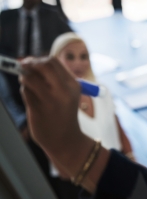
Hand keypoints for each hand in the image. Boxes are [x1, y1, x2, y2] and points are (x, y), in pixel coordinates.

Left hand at [19, 57, 95, 178]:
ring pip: (30, 78)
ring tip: (27, 84)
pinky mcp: (38, 109)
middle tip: (22, 66)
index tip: (30, 62)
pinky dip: (24, 91)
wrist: (66, 139)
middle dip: (29, 63)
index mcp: (72, 85)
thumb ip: (53, 78)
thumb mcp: (67, 94)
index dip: (38, 59)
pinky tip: (30, 97)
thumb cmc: (64, 114)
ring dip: (24, 78)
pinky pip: (25, 92)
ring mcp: (50, 100)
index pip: (53, 61)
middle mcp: (63, 90)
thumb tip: (28, 61)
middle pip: (42, 65)